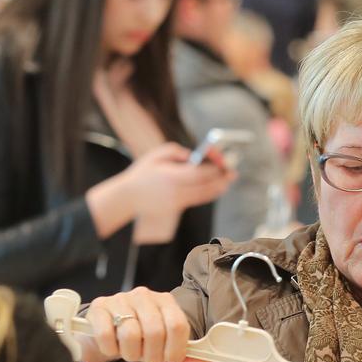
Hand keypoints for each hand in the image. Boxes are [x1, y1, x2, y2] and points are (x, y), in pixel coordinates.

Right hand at [81, 287, 214, 361]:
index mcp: (165, 301)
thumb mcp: (165, 347)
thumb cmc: (139, 338)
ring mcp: (119, 299)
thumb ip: (186, 358)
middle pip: (155, 331)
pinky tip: (113, 348)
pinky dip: (111, 349)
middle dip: (152, 355)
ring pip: (131, 335)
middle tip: (146, 359)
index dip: (175, 349)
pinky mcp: (98, 308)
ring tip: (129, 353)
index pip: (178, 325)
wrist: (106, 330)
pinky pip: (107, 335)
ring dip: (131, 354)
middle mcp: (143, 295)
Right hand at [120, 142, 234, 213]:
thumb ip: (177, 152)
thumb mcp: (156, 155)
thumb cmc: (142, 174)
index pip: (201, 173)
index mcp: (171, 176)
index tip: (223, 162)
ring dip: (219, 188)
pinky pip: (197, 201)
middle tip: (232, 172)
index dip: (215, 167)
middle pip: (207, 187)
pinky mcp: (176, 209)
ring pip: (204, 196)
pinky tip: (215, 188)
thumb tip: (194, 156)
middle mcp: (176, 191)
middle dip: (222, 179)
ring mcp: (177, 202)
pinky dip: (208, 194)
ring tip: (227, 181)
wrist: (128, 198)